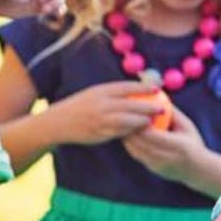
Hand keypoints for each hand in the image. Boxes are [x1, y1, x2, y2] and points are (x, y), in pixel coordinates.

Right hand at [49, 81, 165, 145]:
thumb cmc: (80, 106)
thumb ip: (113, 92)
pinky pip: (118, 133)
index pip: (126, 87)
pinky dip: (130, 132)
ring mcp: (100, 119)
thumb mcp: (95, 93)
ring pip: (126, 120)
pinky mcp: (98, 133)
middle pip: (130, 104)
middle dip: (148, 106)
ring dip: (141, 121)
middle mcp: (101, 104)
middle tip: (162, 108)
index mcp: (101, 91)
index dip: (143, 87)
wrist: (58, 122)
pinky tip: (139, 132)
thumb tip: (136, 89)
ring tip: (154, 121)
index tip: (157, 89)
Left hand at [123, 104, 206, 185]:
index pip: (153, 135)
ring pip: (136, 150)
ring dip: (128, 137)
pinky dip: (131, 144)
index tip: (135, 111)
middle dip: (130, 129)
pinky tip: (128, 134)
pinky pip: (137, 155)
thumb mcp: (186, 126)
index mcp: (178, 145)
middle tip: (124, 115)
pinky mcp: (152, 169)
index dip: (141, 123)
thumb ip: (172, 112)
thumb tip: (158, 97)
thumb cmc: (193, 142)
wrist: (198, 170)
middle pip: (141, 143)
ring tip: (124, 124)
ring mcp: (158, 165)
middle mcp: (166, 157)